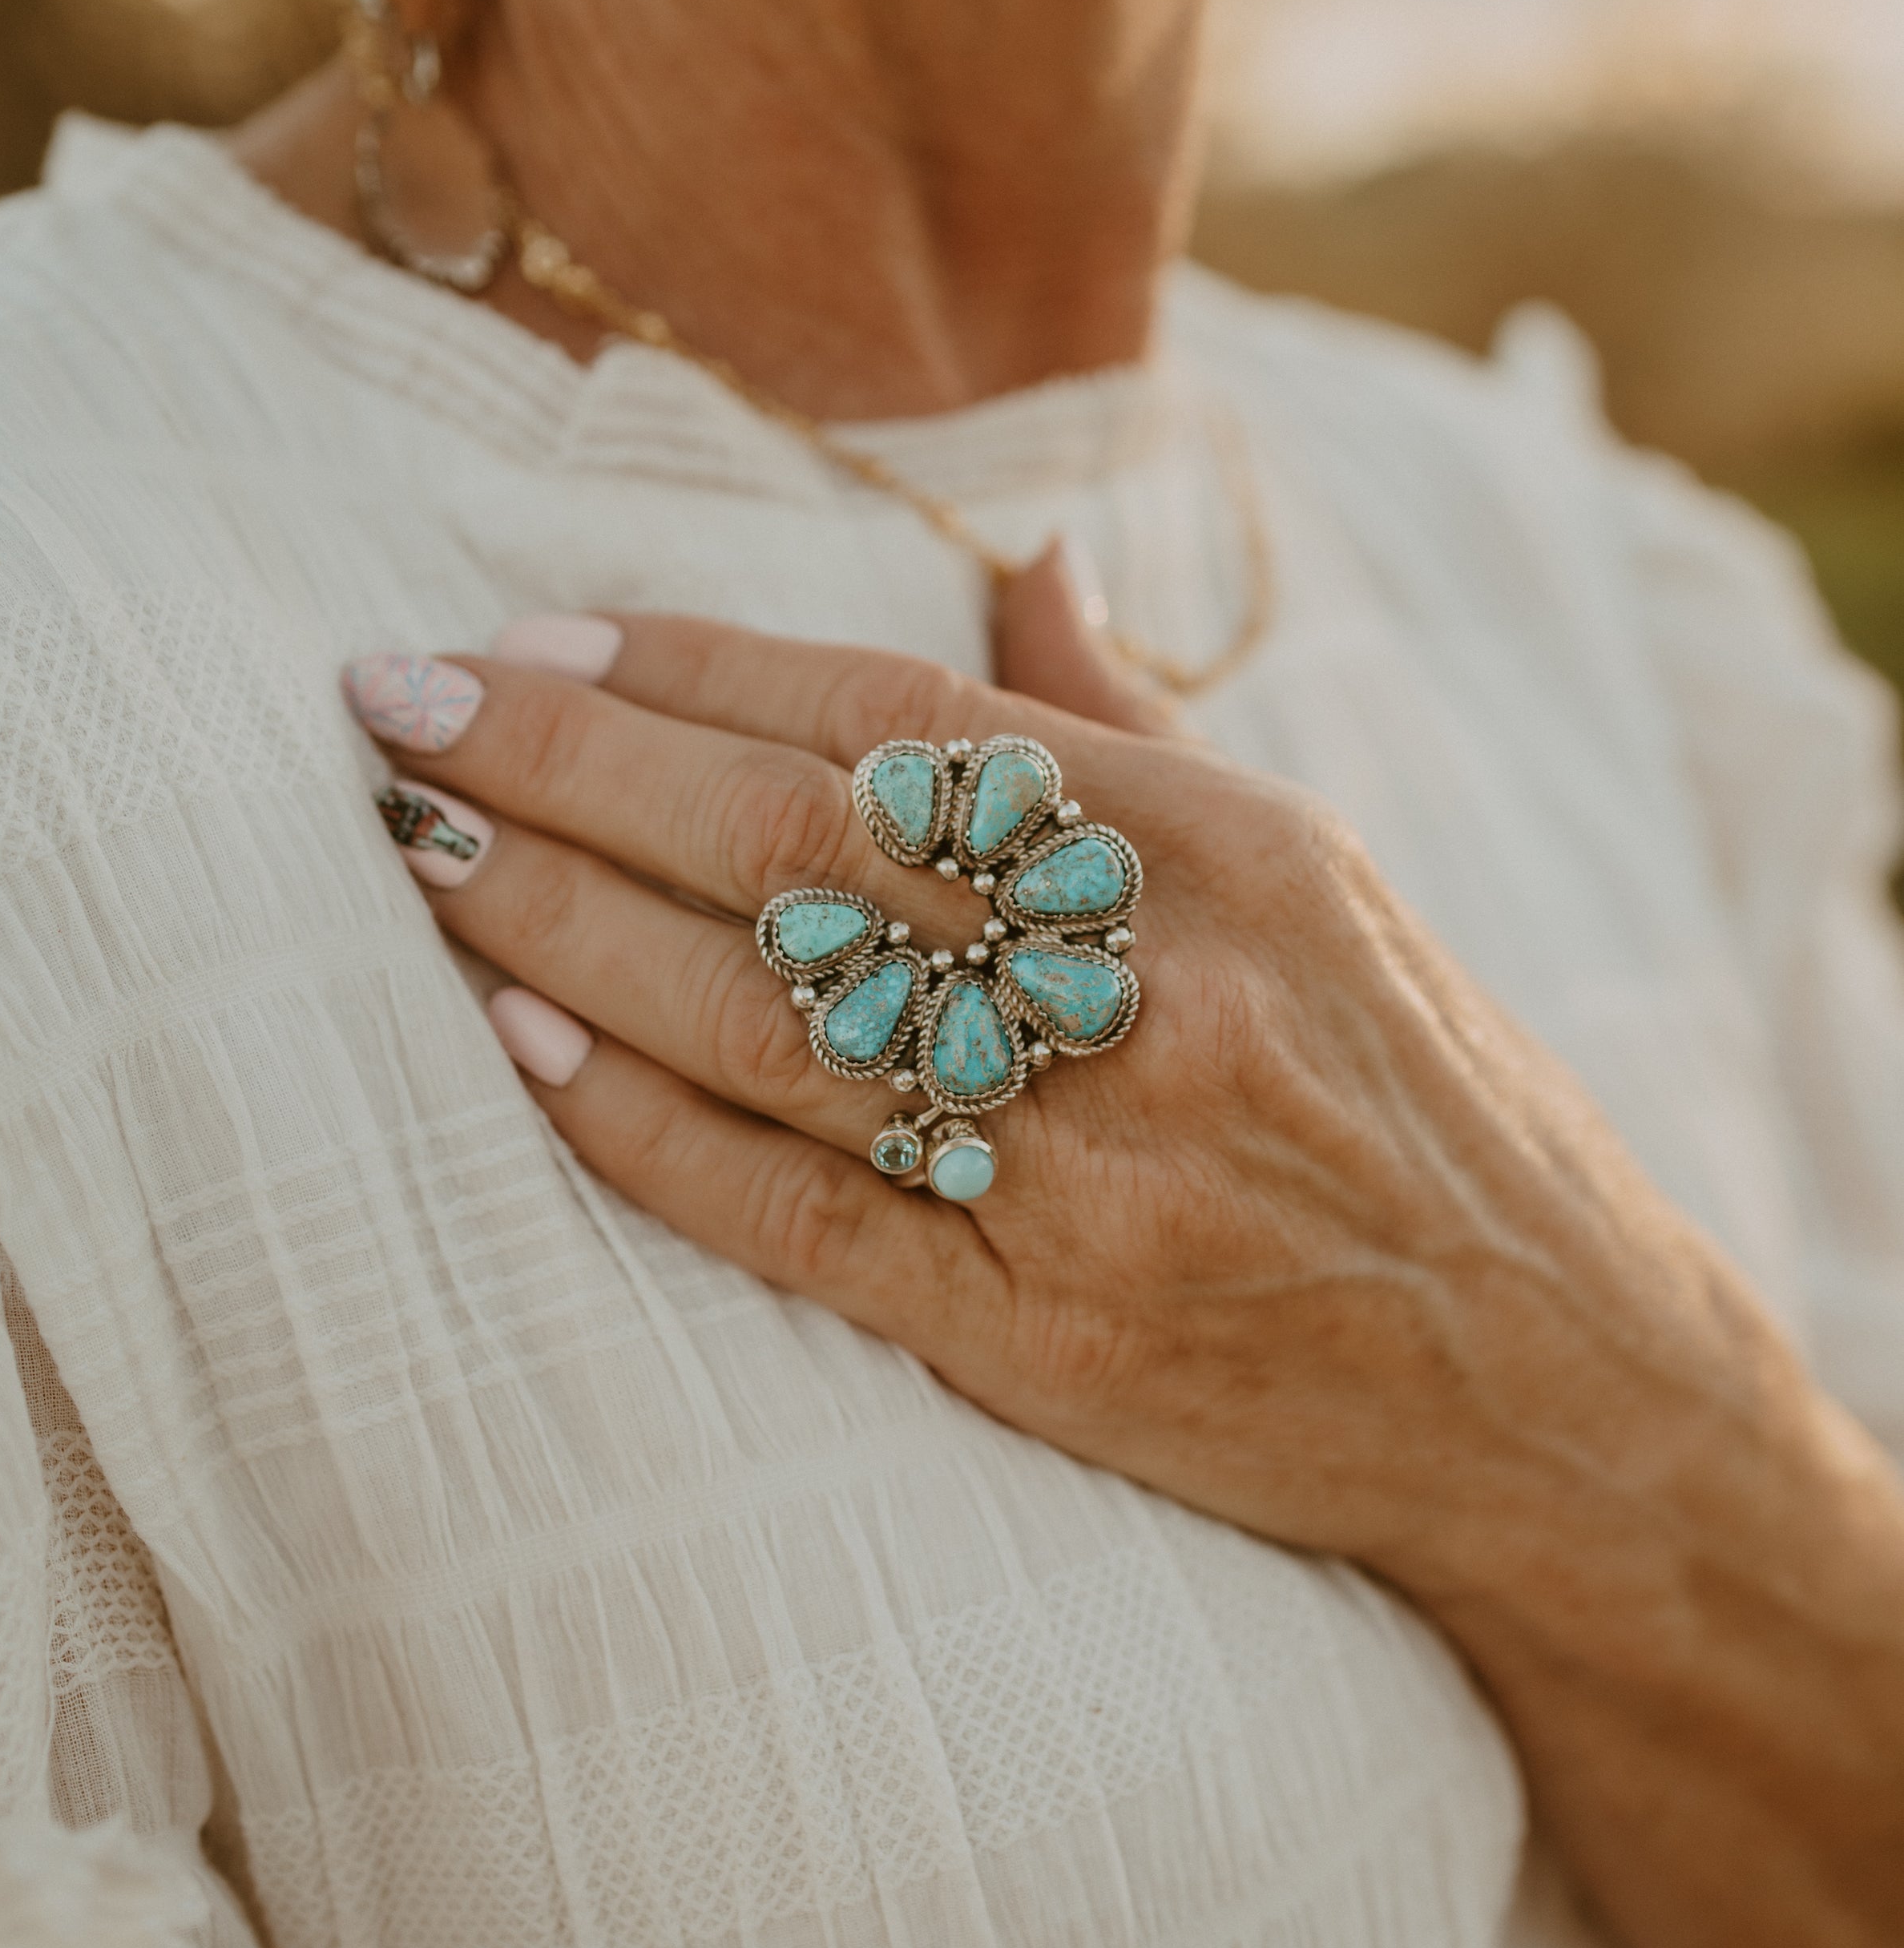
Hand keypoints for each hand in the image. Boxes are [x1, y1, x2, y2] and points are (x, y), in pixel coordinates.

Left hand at [347, 550, 1903, 1947]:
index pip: (904, 723)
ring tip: (419, 853)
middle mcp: (1163, 992)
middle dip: (569, 765)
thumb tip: (1008, 555)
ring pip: (774, 1023)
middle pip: (804, 851)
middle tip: (392, 708)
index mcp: (1228, 849)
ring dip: (564, 929)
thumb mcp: (1322, 878)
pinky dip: (651, 1131)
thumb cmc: (1421, 1107)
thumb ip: (1135, 729)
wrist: (1556, 1393)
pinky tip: (526, 1048)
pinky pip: (806, 1219)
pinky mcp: (1055, 1341)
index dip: (694, 671)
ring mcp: (1103, 1177)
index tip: (533, 635)